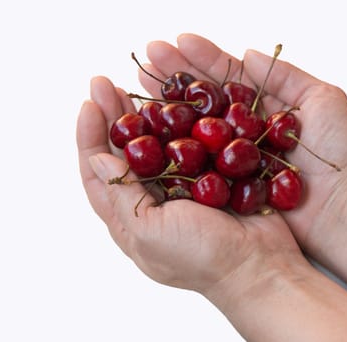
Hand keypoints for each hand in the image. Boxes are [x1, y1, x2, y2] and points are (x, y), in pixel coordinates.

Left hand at [76, 76, 304, 297]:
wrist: (258, 264)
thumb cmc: (200, 257)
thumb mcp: (149, 232)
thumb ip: (121, 195)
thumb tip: (95, 158)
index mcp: (129, 217)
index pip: (98, 173)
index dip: (89, 138)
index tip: (89, 105)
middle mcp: (151, 197)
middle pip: (123, 151)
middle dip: (112, 117)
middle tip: (103, 82)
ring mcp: (180, 184)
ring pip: (154, 141)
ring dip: (140, 113)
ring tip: (130, 84)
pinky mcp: (208, 173)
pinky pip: (187, 141)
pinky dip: (177, 120)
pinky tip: (170, 99)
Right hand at [139, 33, 346, 248]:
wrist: (343, 211)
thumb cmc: (342, 156)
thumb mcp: (323, 99)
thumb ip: (284, 75)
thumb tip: (246, 52)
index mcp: (263, 108)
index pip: (227, 76)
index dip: (203, 58)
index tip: (177, 41)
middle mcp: (243, 130)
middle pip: (204, 98)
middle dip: (177, 76)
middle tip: (149, 55)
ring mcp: (232, 157)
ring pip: (195, 126)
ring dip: (168, 105)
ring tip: (142, 83)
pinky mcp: (225, 183)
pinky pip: (195, 161)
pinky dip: (174, 145)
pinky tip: (152, 128)